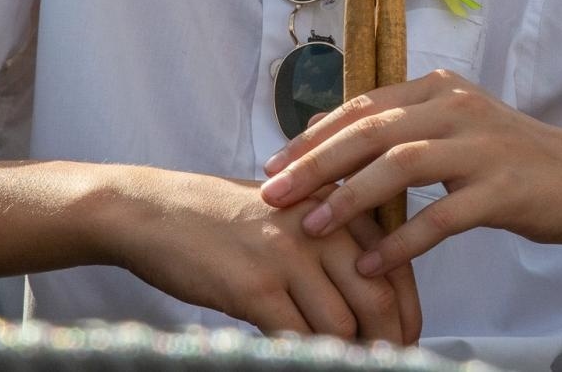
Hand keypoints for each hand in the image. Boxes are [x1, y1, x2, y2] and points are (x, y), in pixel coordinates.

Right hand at [108, 169, 420, 343]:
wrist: (153, 211)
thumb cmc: (220, 219)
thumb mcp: (286, 215)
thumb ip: (330, 246)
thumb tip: (372, 300)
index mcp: (332, 206)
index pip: (393, 264)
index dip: (408, 312)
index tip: (407, 339)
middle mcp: (317, 226)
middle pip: (379, 299)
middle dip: (389, 342)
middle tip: (386, 362)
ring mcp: (286, 255)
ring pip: (342, 326)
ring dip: (347, 355)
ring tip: (340, 362)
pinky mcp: (254, 286)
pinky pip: (297, 339)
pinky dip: (305, 358)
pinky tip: (298, 359)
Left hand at [260, 70, 561, 276]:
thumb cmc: (513, 159)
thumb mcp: (455, 128)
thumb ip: (400, 128)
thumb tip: (325, 137)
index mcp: (439, 89)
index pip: (362, 107)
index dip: (313, 135)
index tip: (272, 164)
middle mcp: (457, 108)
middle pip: (371, 131)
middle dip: (315, 164)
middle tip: (273, 194)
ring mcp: (482, 147)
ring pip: (400, 166)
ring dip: (349, 198)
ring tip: (312, 227)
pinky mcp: (503, 189)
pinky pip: (441, 216)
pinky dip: (401, 240)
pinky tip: (371, 263)